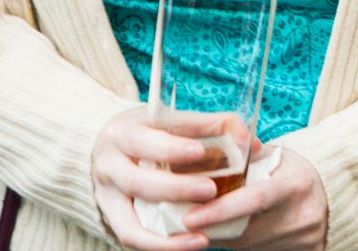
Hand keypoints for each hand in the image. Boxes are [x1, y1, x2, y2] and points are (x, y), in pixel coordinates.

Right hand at [91, 106, 234, 250]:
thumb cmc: (150, 131)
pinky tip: (190, 245)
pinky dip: (160, 246)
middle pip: (137, 182)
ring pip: (130, 222)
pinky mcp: (111, 218)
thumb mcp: (171, 120)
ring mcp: (106, 196)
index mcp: (122, 134)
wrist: (109, 147)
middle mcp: (108, 166)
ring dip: (166, 234)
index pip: (144, 142)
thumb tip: (250, 141)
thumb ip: (210, 125)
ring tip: (202, 235)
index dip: (170, 148)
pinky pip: (132, 238)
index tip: (199, 151)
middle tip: (211, 190)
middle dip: (175, 189)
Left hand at [183, 146, 327, 250]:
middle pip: (247, 232)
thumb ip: (242, 160)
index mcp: (295, 183)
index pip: (254, 200)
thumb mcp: (273, 157)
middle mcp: (302, 214)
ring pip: (251, 247)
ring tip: (218, 223)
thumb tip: (201, 164)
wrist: (332, 189)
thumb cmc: (294, 171)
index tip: (189, 217)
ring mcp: (306, 238)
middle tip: (190, 224)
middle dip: (215, 230)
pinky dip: (248, 244)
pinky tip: (245, 231)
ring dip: (229, 238)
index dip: (220, 210)